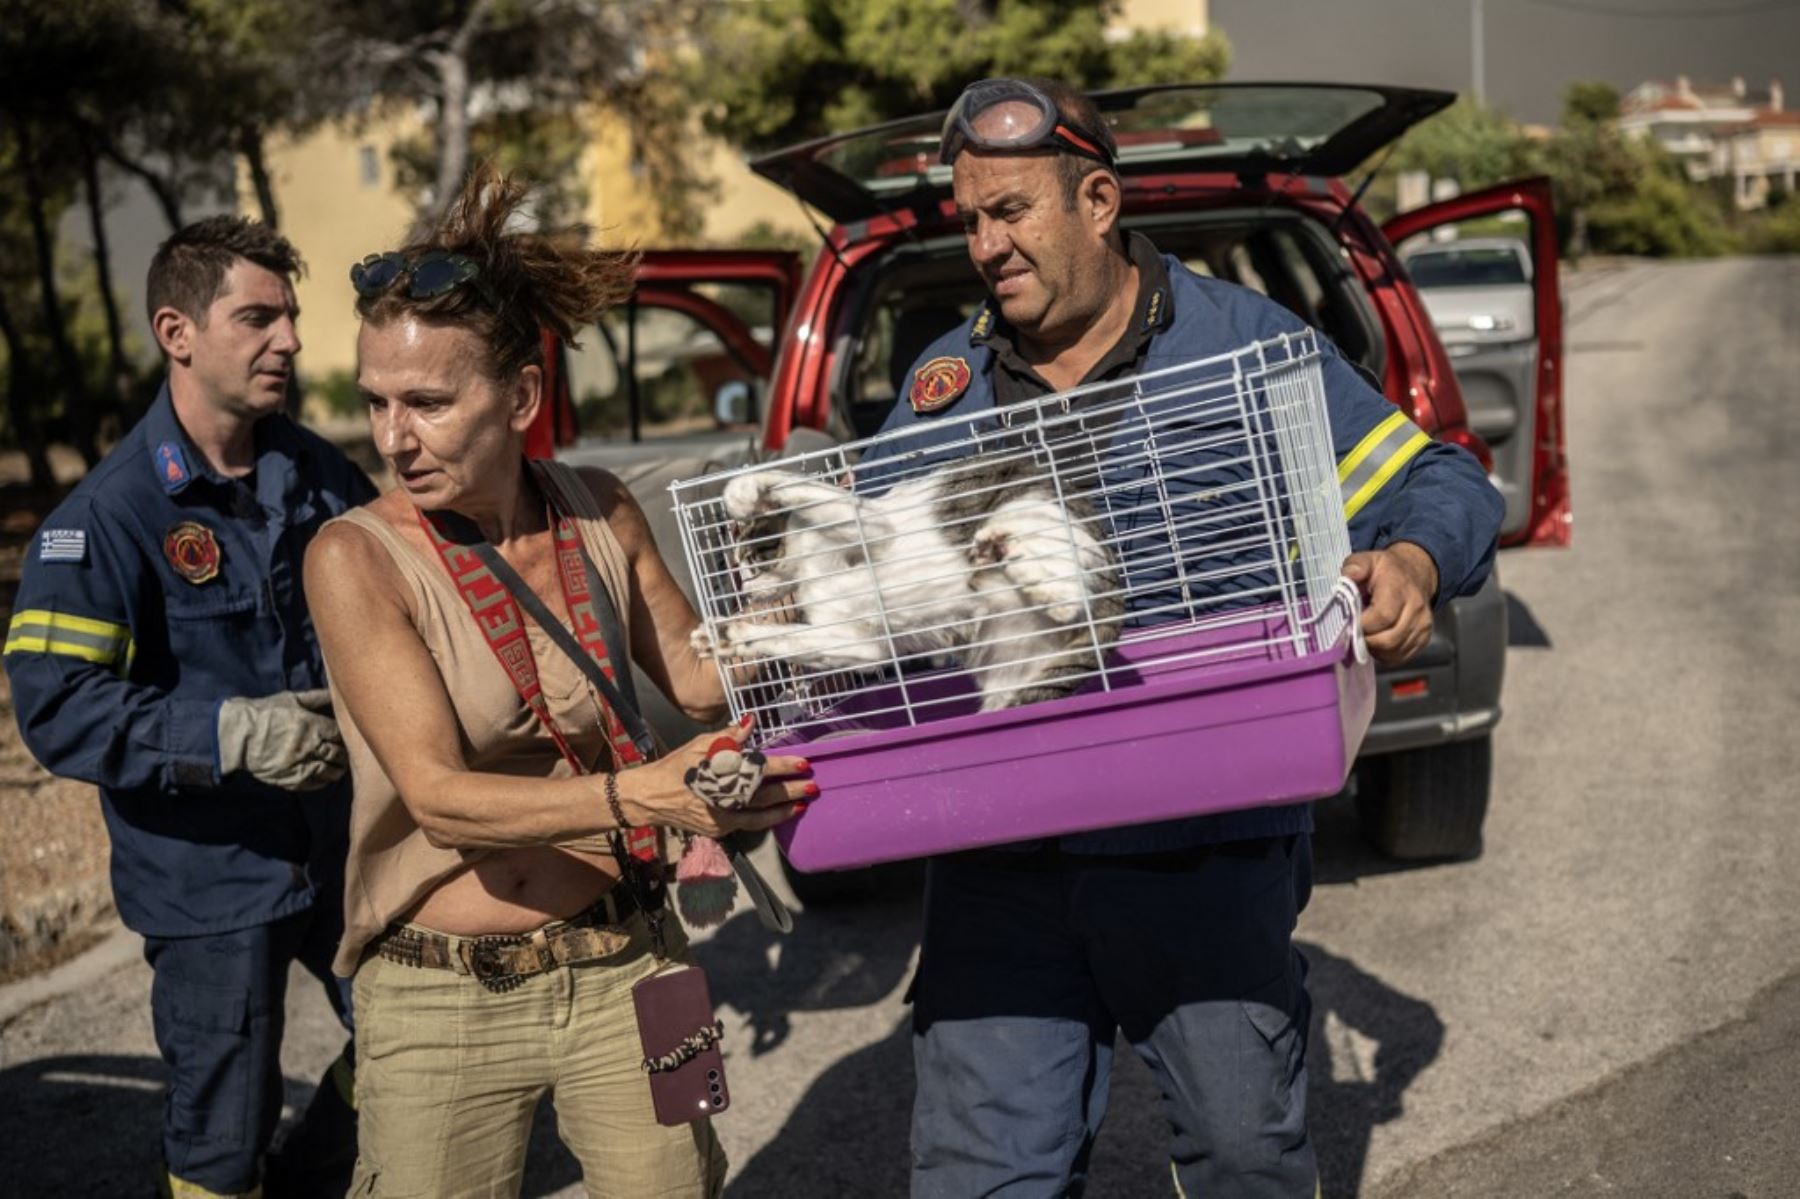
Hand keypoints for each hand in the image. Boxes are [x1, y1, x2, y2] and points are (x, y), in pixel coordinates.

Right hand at [217, 689, 347, 790]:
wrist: (236, 735)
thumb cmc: (264, 713)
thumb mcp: (291, 699)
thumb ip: (316, 697)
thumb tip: (337, 692)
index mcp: (312, 725)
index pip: (339, 734)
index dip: (343, 736)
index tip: (342, 736)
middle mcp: (309, 747)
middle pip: (337, 754)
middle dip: (343, 754)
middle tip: (344, 753)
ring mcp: (299, 765)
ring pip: (329, 771)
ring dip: (337, 769)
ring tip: (337, 766)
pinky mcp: (289, 779)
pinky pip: (313, 783)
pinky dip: (322, 781)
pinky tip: (324, 777)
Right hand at [618, 716, 811, 837]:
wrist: (647, 798)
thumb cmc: (674, 768)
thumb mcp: (698, 746)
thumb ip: (728, 737)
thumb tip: (750, 722)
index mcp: (720, 777)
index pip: (759, 770)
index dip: (783, 766)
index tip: (803, 763)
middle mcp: (723, 802)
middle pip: (764, 797)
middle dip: (791, 791)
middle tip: (812, 786)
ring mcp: (721, 820)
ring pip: (759, 817)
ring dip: (783, 810)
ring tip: (802, 804)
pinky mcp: (718, 830)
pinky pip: (747, 825)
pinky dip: (765, 819)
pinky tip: (778, 814)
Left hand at [1341, 543, 1438, 664]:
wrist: (1415, 574)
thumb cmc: (1386, 570)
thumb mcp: (1368, 559)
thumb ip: (1356, 565)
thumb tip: (1349, 576)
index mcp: (1400, 589)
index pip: (1382, 616)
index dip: (1362, 625)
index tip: (1348, 622)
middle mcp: (1416, 609)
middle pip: (1388, 639)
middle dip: (1365, 640)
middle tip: (1352, 633)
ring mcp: (1423, 626)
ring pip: (1393, 651)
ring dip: (1373, 648)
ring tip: (1363, 635)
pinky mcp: (1424, 639)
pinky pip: (1399, 656)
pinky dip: (1383, 654)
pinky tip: (1376, 640)